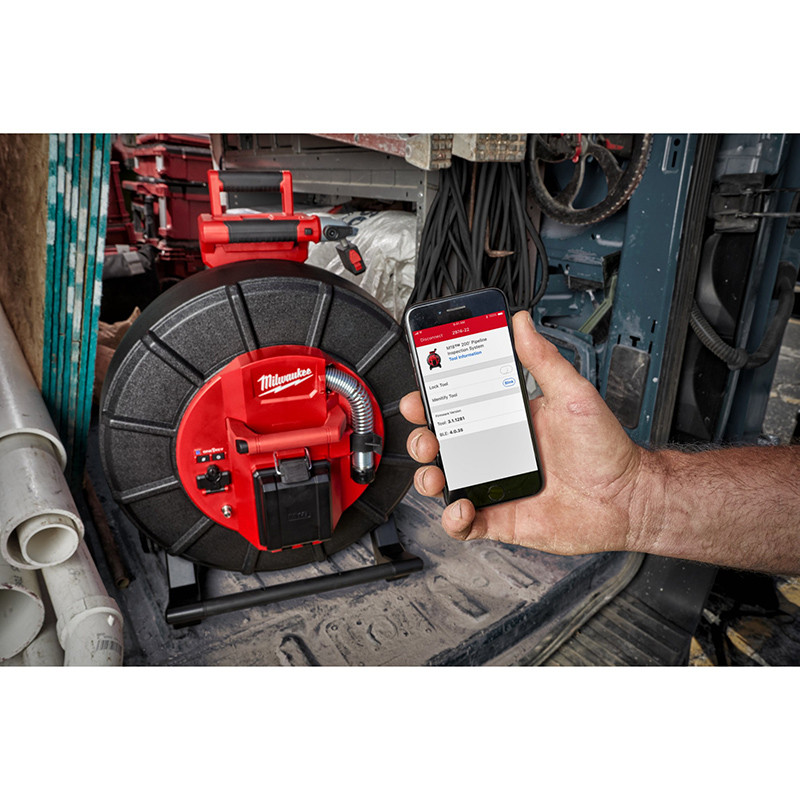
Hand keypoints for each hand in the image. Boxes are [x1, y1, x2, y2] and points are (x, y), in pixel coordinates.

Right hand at [400, 310, 646, 555]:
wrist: (627, 500)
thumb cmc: (605, 449)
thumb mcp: (573, 395)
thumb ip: (543, 360)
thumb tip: (522, 324)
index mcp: (506, 420)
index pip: (457, 407)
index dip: (432, 401)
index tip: (421, 394)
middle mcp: (495, 452)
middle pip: (441, 444)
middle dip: (421, 439)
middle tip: (428, 436)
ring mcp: (495, 485)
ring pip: (444, 482)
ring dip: (428, 478)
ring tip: (437, 474)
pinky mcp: (500, 517)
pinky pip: (463, 523)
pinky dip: (453, 519)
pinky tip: (462, 507)